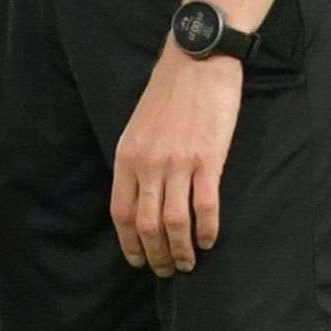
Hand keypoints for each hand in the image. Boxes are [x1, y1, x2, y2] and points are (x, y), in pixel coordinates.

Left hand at [110, 40, 240, 277]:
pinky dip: (206, 231)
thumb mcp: (137, 127)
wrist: (197, 60)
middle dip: (156, 255)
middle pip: (147, 226)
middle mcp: (148, 165)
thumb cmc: (168, 93)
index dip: (129, 244)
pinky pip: (206, 207)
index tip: (139, 260)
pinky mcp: (208, 160)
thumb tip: (139, 197)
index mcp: (127, 157)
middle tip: (167, 270)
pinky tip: (208, 241)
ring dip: (181, 251)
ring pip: (175, 223)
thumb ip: (136, 162)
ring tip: (188, 263)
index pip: (122, 214)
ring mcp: (179, 163)